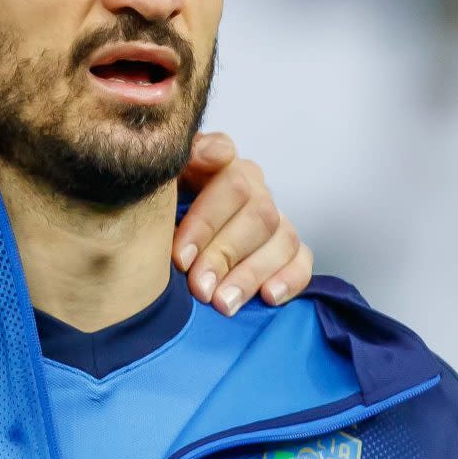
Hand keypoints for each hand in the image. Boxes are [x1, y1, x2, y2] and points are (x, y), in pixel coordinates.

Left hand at [173, 132, 312, 315]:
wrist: (162, 232)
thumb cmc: (156, 208)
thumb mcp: (156, 188)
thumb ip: (174, 168)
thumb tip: (206, 154)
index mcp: (219, 164)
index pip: (228, 179)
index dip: (205, 220)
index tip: (179, 257)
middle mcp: (252, 186)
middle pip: (256, 212)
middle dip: (224, 254)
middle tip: (198, 287)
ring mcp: (274, 215)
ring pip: (281, 238)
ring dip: (251, 274)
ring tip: (223, 303)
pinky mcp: (290, 245)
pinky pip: (302, 258)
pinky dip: (289, 278)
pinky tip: (268, 297)